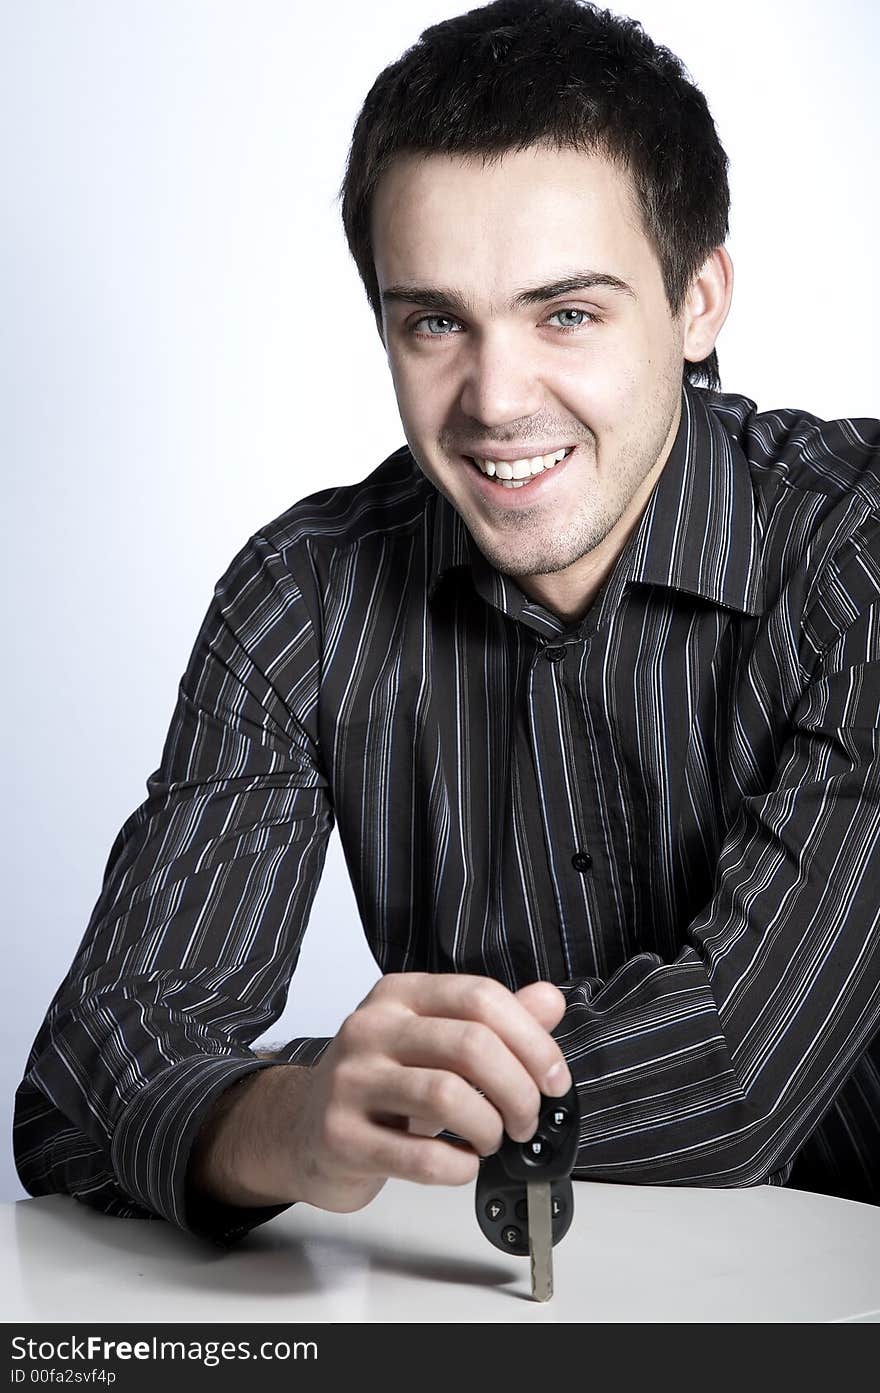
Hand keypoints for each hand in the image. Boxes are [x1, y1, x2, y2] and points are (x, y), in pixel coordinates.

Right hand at [259, 973, 570, 1213]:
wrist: (302, 1129)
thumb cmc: (380, 1085)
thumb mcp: (435, 1040)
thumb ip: (495, 1021)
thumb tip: (550, 1001)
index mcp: (400, 995)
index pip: (480, 997)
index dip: (532, 1040)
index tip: (554, 1079)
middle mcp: (371, 1028)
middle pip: (471, 1045)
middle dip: (518, 1091)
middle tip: (526, 1119)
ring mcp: (350, 1080)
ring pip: (447, 1096)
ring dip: (489, 1129)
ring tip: (491, 1140)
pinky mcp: (339, 1135)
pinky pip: (418, 1156)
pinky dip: (458, 1166)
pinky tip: (462, 1164)